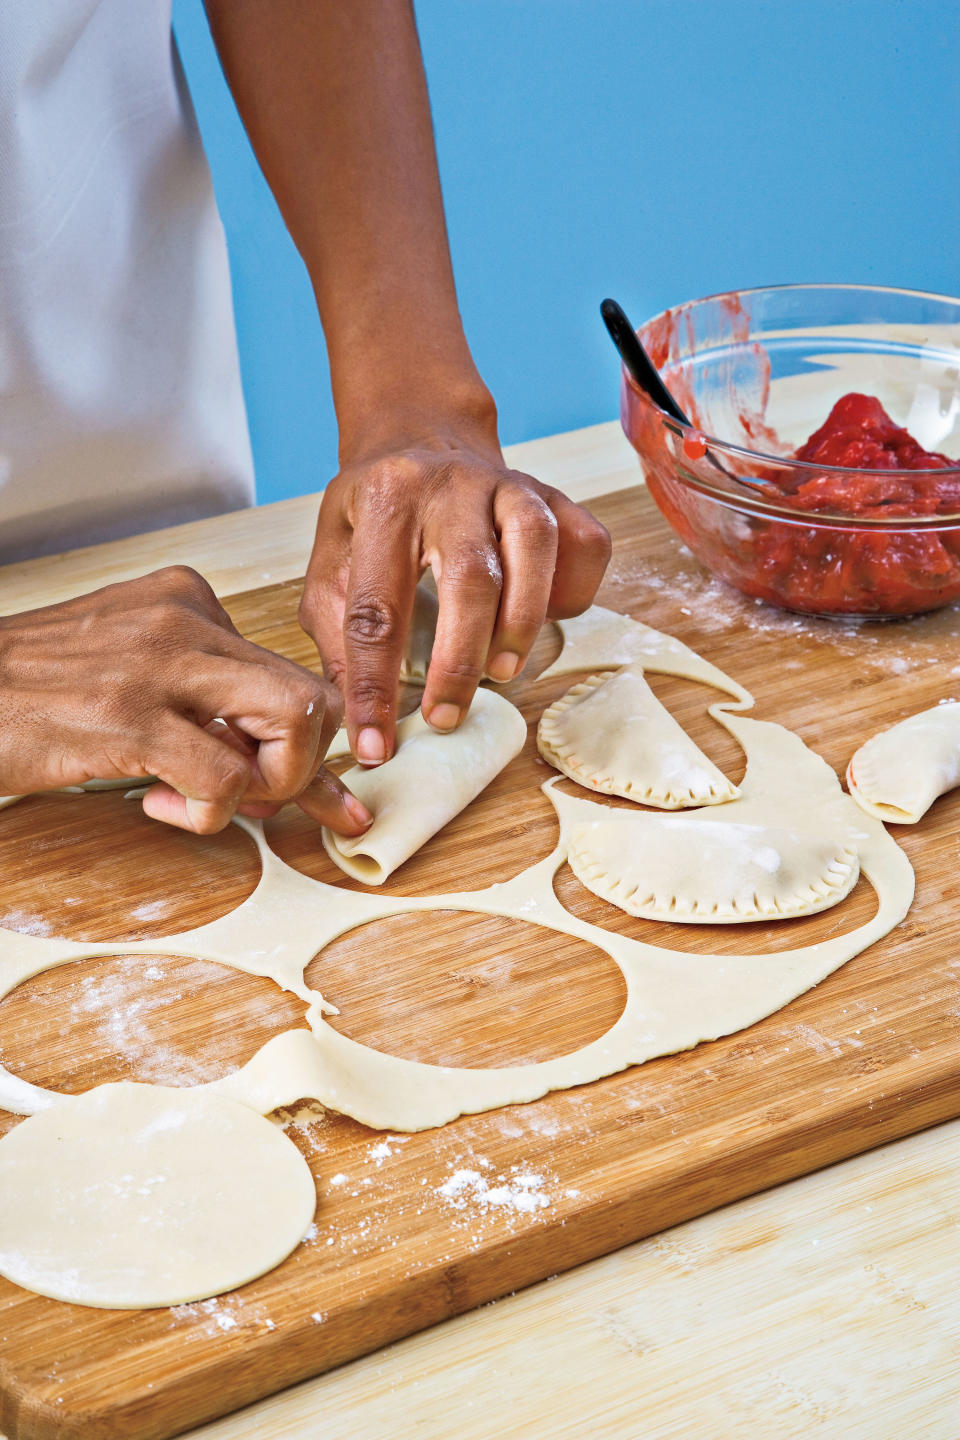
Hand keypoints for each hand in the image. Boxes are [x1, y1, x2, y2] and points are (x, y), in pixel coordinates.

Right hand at [0, 566, 371, 836]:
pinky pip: (226, 778)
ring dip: (270, 785)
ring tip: (209, 799)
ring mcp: (161, 664)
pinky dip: (206, 812)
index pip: (288, 670)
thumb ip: (202, 697)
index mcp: (188, 600)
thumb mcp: (131, 667)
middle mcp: (186, 619)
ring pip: (294, 722)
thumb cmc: (36, 692)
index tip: (284, 783)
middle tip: (256, 796)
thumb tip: (277, 763)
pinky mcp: (131, 717)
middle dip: (303, 765)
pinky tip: (156, 800)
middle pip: (312, 694)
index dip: (297, 742)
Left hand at [298, 421, 610, 764]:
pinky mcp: (555, 494)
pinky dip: (571, 591)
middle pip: (472, 576)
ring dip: (521, 623)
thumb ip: (338, 632)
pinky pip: (584, 543)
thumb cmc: (375, 515)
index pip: (377, 606)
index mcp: (384, 499)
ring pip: (535, 549)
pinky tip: (543, 617)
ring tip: (501, 671)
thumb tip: (362, 713)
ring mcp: (510, 484)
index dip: (374, 684)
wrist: (422, 441)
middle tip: (447, 715)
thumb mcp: (331, 560)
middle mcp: (451, 484)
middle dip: (461, 660)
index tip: (376, 743)